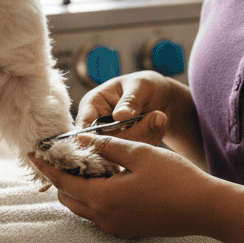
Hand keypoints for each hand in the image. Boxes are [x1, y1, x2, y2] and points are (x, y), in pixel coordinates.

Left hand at [32, 132, 224, 238]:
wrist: (204, 209)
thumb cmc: (175, 178)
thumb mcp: (140, 153)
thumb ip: (108, 145)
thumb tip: (82, 139)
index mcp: (103, 198)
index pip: (63, 181)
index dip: (47, 166)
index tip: (33, 153)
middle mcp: (104, 217)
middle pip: (69, 198)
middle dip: (59, 178)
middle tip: (57, 156)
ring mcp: (116, 227)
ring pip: (83, 208)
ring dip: (75, 189)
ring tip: (79, 165)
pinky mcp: (128, 229)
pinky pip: (98, 214)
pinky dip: (92, 197)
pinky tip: (103, 180)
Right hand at [78, 72, 206, 166]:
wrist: (159, 97)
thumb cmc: (144, 86)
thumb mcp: (140, 86)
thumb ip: (130, 100)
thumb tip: (119, 116)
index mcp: (92, 105)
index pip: (84, 127)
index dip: (94, 139)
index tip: (117, 141)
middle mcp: (96, 126)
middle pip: (103, 145)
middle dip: (131, 136)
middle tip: (154, 120)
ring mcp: (110, 140)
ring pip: (120, 153)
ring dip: (142, 139)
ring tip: (158, 120)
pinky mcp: (123, 151)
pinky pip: (133, 156)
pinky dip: (148, 144)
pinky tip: (157, 128)